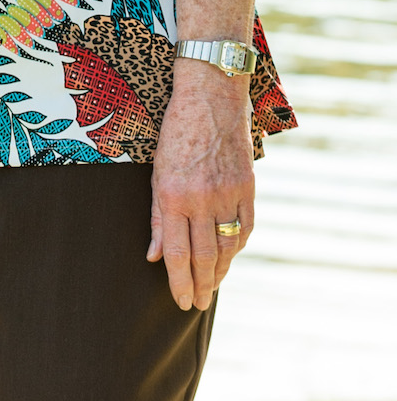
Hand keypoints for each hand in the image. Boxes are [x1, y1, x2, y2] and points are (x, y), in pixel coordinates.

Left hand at [148, 63, 254, 310]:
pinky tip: (230, 258)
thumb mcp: (156, 171)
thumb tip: (153, 256)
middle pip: (204, 257)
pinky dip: (238, 247)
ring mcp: (228, 194)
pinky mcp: (247, 187)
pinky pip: (245, 228)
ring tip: (213, 288)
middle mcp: (201, 199)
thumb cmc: (176, 132)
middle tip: (198, 305)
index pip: (177, 253)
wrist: (211, 96)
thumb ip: (156, 216)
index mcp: (173, 195)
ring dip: (220, 273)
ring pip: (227, 247)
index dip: (179, 282)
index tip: (182, 302)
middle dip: (201, 286)